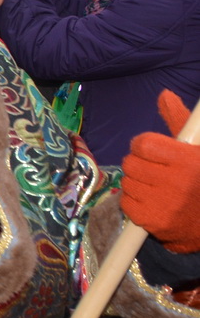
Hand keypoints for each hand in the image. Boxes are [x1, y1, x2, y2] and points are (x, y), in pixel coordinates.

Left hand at [121, 91, 199, 252]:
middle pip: (131, 163)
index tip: (152, 151)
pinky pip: (126, 203)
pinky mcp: (153, 222)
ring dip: (138, 184)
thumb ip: (179, 121)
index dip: (143, 146)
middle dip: (140, 165)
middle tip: (156, 171)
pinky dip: (135, 203)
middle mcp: (176, 182)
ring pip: (127, 183)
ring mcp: (163, 204)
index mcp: (188, 160)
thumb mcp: (198, 148)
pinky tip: (153, 203)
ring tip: (158, 188)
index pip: (143, 143)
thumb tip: (164, 95)